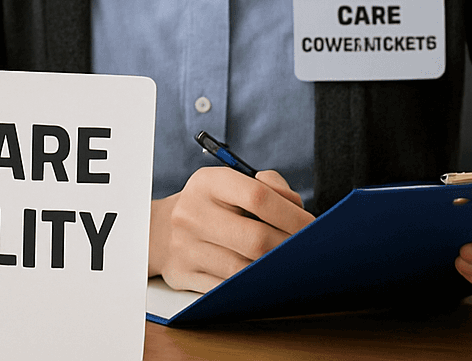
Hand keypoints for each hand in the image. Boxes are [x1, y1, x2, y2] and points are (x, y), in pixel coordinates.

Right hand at [150, 166, 313, 290]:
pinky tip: (265, 281)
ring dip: (273, 270)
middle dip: (289, 248)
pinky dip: (251, 287)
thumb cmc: (209, 206)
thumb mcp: (229, 183)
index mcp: (207, 183)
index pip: (257, 195)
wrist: (158, 230)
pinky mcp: (184, 276)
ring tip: (290, 266)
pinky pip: (228, 289)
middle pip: (255, 238)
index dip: (292, 214)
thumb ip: (268, 186)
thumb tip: (297, 211)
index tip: (313, 226)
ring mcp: (186, 247)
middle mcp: (192, 213)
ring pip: (243, 270)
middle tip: (307, 252)